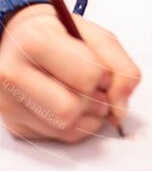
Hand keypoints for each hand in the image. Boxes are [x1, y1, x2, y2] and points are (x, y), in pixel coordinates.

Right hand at [0, 3, 140, 143]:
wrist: (21, 39)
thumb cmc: (59, 33)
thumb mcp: (95, 35)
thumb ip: (120, 66)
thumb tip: (120, 108)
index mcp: (34, 41)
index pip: (86, 76)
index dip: (104, 76)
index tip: (102, 68)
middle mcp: (12, 74)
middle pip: (70, 110)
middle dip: (95, 101)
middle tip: (97, 87)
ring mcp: (9, 103)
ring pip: (66, 128)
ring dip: (90, 116)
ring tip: (86, 94)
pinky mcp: (15, 125)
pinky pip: (60, 138)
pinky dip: (78, 125)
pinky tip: (73, 104)